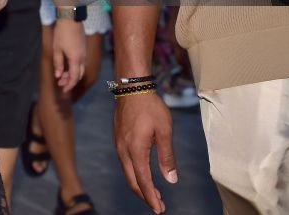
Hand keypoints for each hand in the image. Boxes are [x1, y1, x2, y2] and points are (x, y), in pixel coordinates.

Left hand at [52, 18, 86, 91]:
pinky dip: (75, 67)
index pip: (74, 77)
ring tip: (62, 75)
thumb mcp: (57, 49)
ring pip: (80, 68)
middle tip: (61, 83)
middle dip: (70, 81)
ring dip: (72, 74)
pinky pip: (81, 62)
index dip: (69, 85)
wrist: (71, 19)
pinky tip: (67, 66)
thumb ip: (58, 63)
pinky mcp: (83, 48)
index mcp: (76, 59)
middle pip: (79, 74)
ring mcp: (84, 53)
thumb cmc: (62, 34)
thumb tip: (59, 76)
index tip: (63, 90)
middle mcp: (82, 58)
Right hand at [113, 92, 177, 213]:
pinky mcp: (118, 139)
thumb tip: (170, 180)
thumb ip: (166, 157)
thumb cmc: (151, 107)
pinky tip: (142, 173)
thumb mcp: (164, 131)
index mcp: (135, 150)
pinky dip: (134, 173)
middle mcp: (123, 150)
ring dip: (139, 185)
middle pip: (132, 181)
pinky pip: (124, 163)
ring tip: (153, 193)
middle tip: (158, 206)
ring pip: (127, 172)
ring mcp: (118, 144)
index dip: (151, 197)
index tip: (159, 209)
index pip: (143, 181)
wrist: (131, 87)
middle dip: (144, 196)